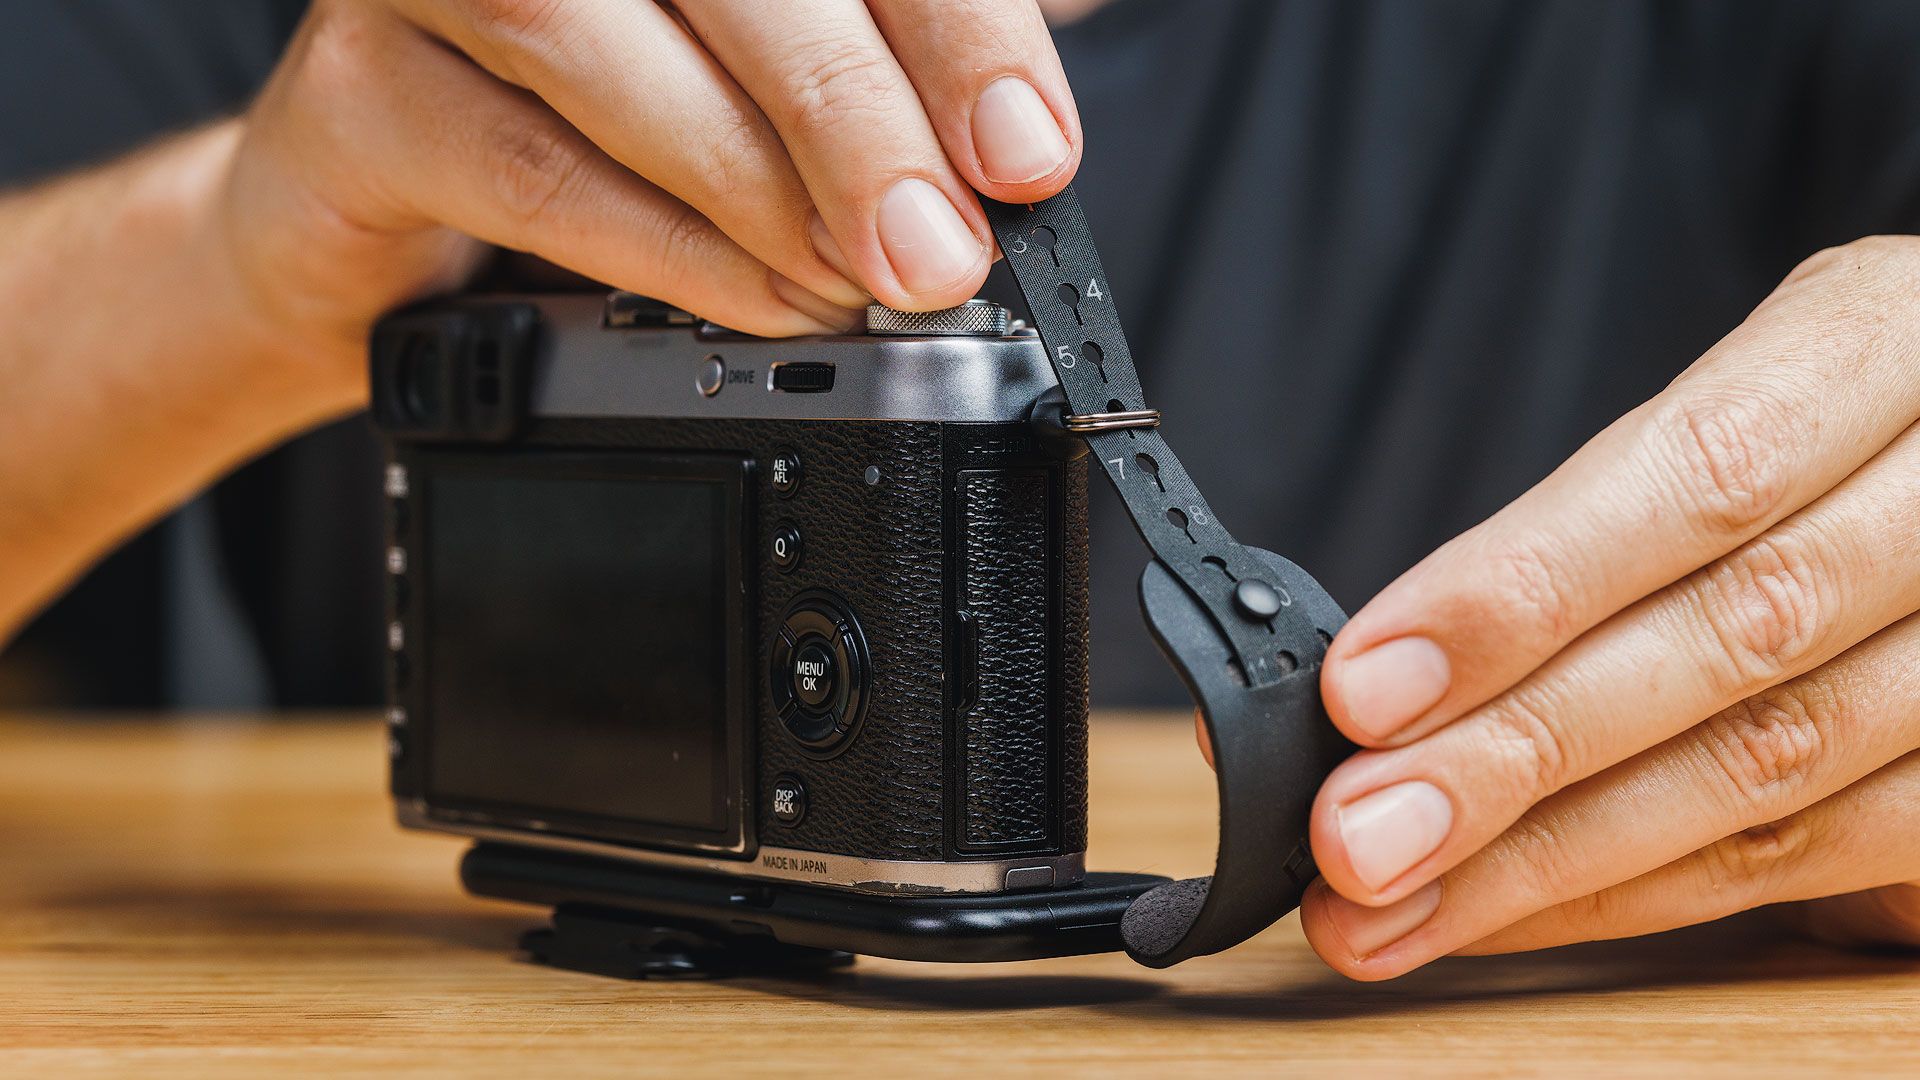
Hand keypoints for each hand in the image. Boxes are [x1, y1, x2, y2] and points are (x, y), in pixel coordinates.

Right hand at [227, 0, 1078, 372]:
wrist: (370, 210)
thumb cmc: (590, 128)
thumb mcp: (758, 91)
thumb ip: (872, 88)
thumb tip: (1006, 151)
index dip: (956, 27)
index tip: (1028, 150)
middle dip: (860, 115)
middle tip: (942, 246)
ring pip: (598, 42)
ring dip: (759, 181)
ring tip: (856, 280)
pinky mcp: (356, 86)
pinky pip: (530, 166)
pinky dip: (668, 247)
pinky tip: (761, 300)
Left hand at [1300, 236, 1919, 977]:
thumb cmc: (1848, 420)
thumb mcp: (1760, 386)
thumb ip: (1607, 507)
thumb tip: (1388, 671)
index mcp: (1885, 342)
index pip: (1700, 476)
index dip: (1525, 590)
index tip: (1367, 686)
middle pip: (1732, 640)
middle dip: (1513, 752)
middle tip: (1353, 835)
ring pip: (1774, 770)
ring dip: (1554, 861)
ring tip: (1391, 909)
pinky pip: (1822, 854)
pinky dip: (1648, 895)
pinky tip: (1516, 914)